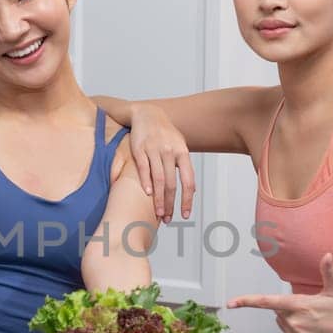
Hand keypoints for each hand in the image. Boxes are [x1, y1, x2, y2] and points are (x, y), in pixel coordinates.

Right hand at [128, 102, 195, 223]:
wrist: (147, 113)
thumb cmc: (165, 133)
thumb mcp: (179, 146)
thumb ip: (184, 166)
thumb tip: (193, 190)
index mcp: (182, 152)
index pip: (188, 180)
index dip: (187, 199)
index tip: (185, 214)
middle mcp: (170, 151)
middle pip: (171, 183)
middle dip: (170, 204)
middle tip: (168, 219)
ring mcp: (154, 149)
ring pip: (158, 179)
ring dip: (158, 199)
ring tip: (158, 213)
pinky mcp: (139, 149)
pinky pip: (143, 169)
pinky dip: (146, 182)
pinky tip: (148, 195)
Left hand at [227, 254, 332, 332]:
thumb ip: (327, 272)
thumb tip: (326, 255)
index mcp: (300, 305)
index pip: (267, 302)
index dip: (247, 301)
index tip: (230, 303)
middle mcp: (296, 323)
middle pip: (279, 314)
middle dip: (290, 310)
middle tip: (313, 310)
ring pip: (285, 327)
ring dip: (295, 323)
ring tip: (318, 322)